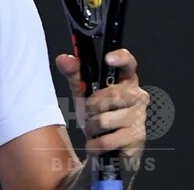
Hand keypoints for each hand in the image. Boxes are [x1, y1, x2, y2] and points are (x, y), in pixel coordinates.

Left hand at [56, 49, 148, 178]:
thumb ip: (73, 75)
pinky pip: (107, 140)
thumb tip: (64, 59)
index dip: (121, 58)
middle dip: (92, 107)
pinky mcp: (138, 138)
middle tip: (91, 113)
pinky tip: (98, 143)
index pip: (128, 63)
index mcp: (125, 80)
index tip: (108, 58)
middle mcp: (137, 96)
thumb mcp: (83, 93)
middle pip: (111, 95)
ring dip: (92, 127)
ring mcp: (140, 117)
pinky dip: (95, 144)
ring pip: (105, 119)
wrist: (105, 146)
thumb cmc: (98, 115)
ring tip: (95, 128)